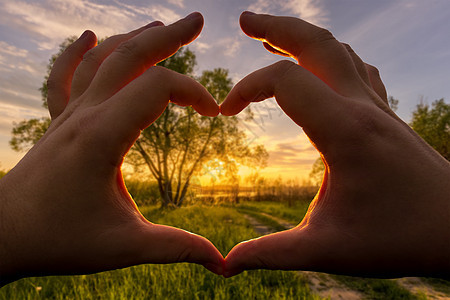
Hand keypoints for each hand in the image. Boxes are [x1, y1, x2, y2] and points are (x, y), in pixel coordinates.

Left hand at [0, 12, 222, 285]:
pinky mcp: (59, 124)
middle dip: (167, 36)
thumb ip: (176, 247)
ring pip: (100, 60)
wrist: (1, 237)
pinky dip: (76, 52)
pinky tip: (87, 36)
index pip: (158, 88)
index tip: (215, 113)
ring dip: (131, 38)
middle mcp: (85, 115)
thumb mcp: (124, 246)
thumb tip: (221, 261)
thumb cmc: (58, 240)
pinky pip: (65, 77)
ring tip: (158, 25)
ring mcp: (68, 115)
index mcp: (104, 136)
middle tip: (195, 21)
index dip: (194, 92)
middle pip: (129, 57)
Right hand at [222, 12, 449, 277]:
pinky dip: (330, 56)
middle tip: (246, 19)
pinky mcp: (385, 113)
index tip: (225, 113)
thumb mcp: (327, 250)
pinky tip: (319, 68)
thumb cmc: (397, 238)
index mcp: (344, 131)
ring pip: (339, 50)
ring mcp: (378, 106)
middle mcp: (362, 107)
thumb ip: (272, 253)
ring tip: (273, 36)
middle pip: (316, 43)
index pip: (284, 81)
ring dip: (303, 37)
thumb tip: (225, 265)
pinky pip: (356, 68)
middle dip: (276, 26)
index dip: (246, 88)